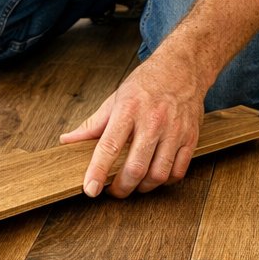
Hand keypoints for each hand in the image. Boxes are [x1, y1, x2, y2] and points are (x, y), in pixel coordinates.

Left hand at [58, 55, 205, 198]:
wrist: (182, 68)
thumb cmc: (146, 84)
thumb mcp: (115, 99)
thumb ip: (92, 124)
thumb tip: (67, 140)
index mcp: (128, 110)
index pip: (109, 146)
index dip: (97, 171)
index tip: (90, 189)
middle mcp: (153, 121)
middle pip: (136, 167)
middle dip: (121, 188)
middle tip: (113, 191)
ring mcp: (174, 130)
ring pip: (158, 174)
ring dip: (143, 188)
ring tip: (134, 185)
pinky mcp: (190, 137)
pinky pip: (178, 171)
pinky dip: (165, 181)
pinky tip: (155, 177)